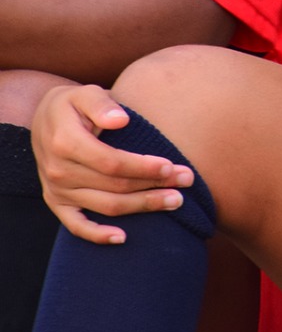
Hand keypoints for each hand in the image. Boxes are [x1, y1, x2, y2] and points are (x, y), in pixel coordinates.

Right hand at [31, 84, 192, 244]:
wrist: (44, 118)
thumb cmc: (74, 103)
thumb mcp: (85, 93)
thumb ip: (102, 104)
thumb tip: (121, 120)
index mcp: (66, 143)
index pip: (111, 162)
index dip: (142, 168)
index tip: (171, 166)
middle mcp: (59, 171)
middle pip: (114, 186)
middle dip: (154, 186)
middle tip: (187, 182)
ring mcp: (57, 191)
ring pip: (105, 206)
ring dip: (142, 207)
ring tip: (175, 201)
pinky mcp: (57, 202)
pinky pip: (75, 226)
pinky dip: (97, 236)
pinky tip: (122, 238)